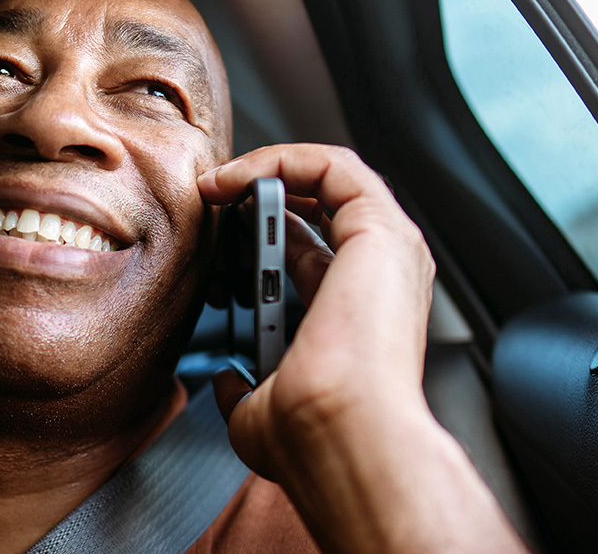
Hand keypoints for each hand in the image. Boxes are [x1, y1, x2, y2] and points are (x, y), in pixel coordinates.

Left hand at [198, 144, 523, 553]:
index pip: (310, 253)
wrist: (341, 438)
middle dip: (259, 195)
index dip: (257, 237)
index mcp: (356, 312)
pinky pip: (332, 166)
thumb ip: (246, 386)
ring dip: (267, 169)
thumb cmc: (315, 436)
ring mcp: (386, 248)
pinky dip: (282, 160)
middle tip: (211, 200)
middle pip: (320, 207)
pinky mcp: (381, 227)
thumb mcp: (262, 409)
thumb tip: (230, 381)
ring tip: (217, 184)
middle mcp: (378, 275)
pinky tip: (236, 180)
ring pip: (329, 177)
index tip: (211, 241)